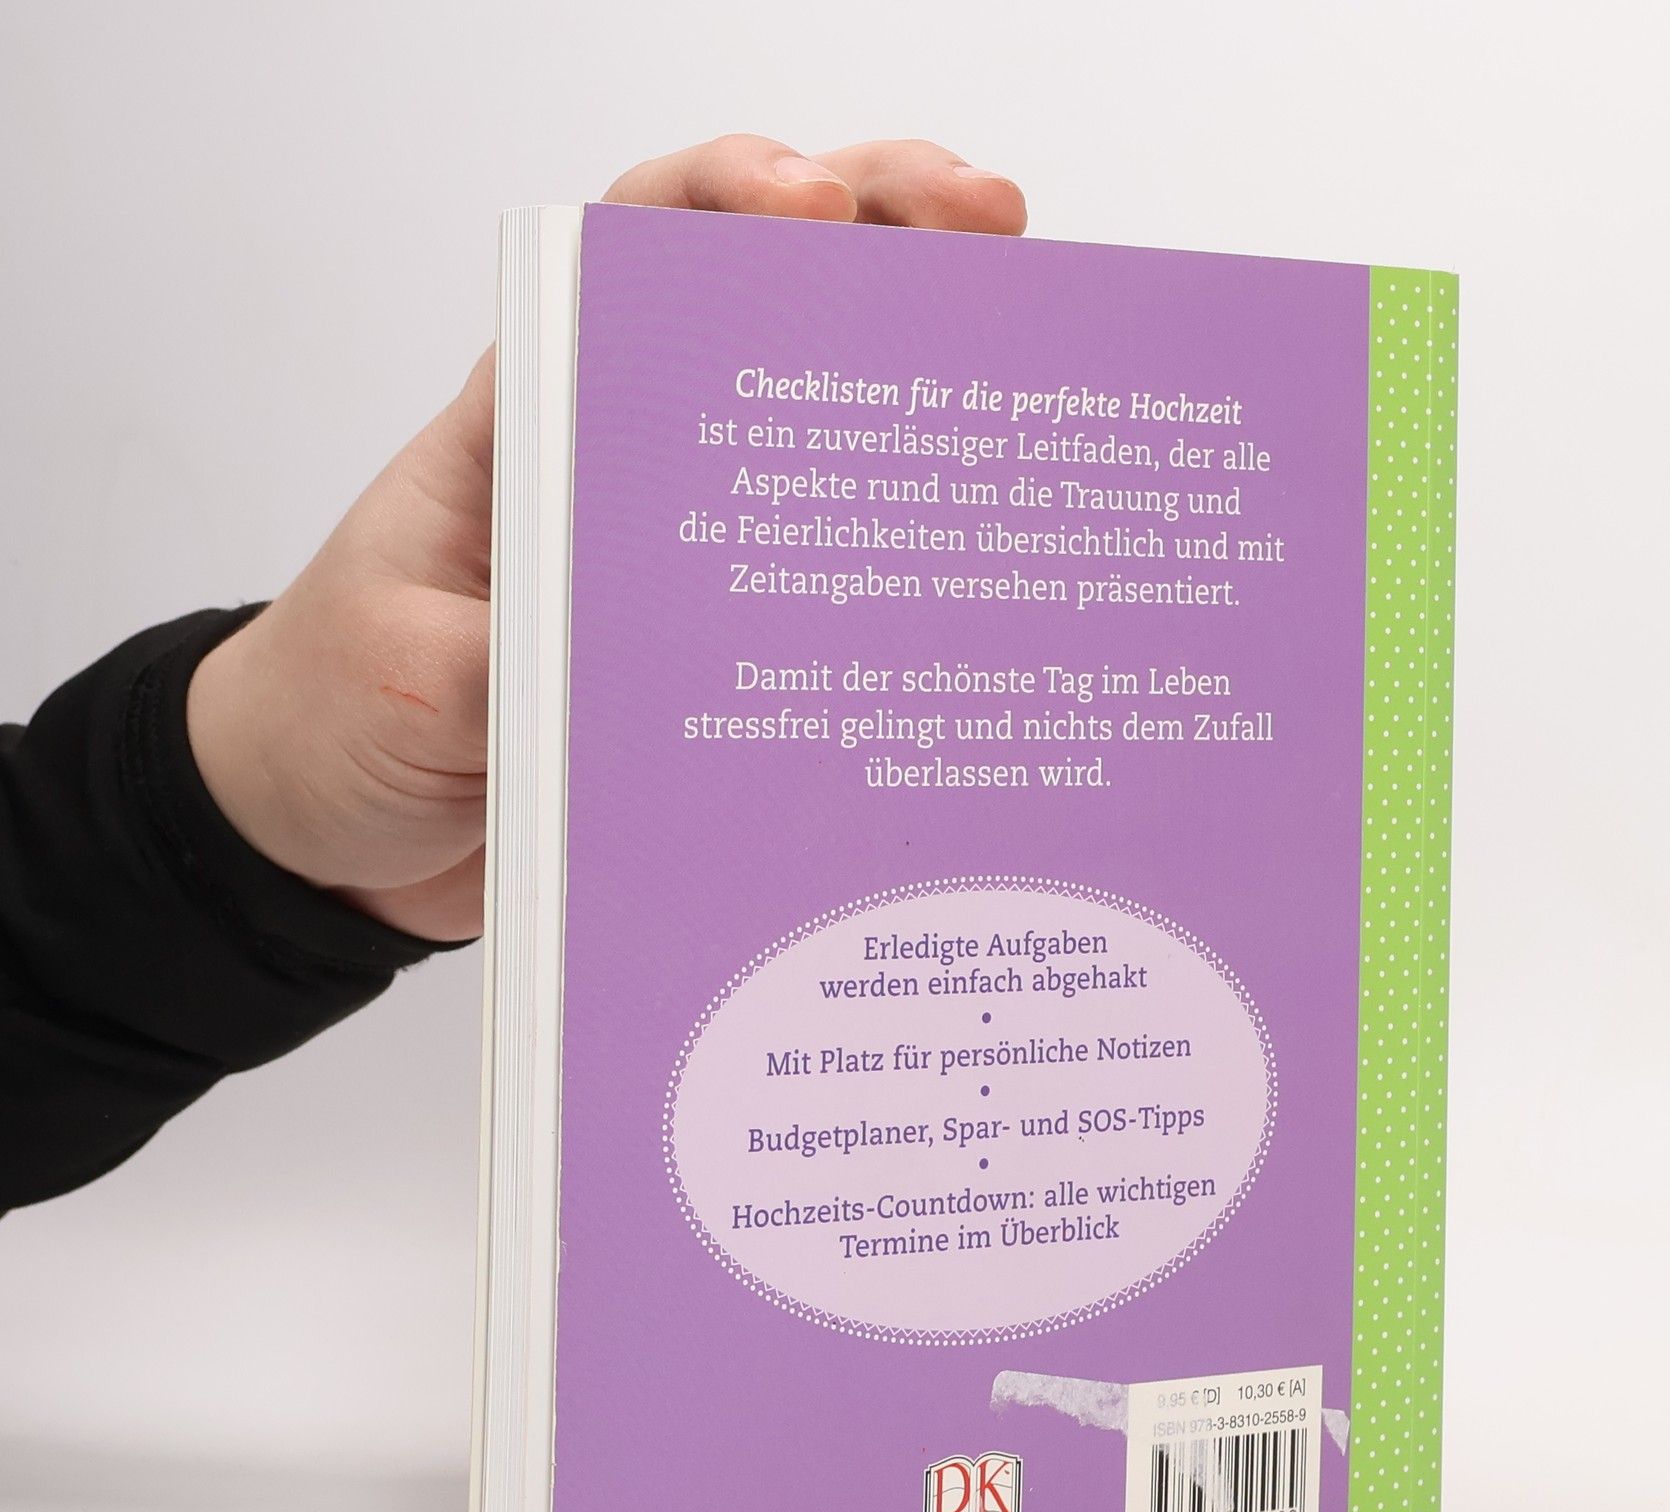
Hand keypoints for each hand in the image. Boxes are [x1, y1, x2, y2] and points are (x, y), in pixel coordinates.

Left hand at [186, 136, 1026, 940]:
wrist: (329, 831)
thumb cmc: (337, 719)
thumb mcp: (413, 680)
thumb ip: (519, 651)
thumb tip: (650, 648)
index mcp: (529, 428)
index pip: (636, 256)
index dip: (735, 201)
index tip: (824, 206)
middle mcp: (617, 468)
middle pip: (759, 304)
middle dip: (879, 233)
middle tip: (986, 228)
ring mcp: (675, 554)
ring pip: (813, 428)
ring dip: (914, 368)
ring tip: (1018, 337)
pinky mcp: (709, 645)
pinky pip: (822, 572)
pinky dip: (903, 539)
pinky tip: (978, 539)